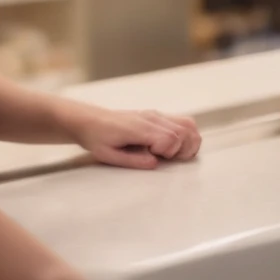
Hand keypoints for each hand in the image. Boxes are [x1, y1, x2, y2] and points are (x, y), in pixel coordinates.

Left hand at [67, 105, 200, 170]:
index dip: (170, 151)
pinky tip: (174, 147)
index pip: (171, 136)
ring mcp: (155, 115)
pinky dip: (186, 135)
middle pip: (185, 129)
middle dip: (184, 149)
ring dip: (189, 141)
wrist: (90, 120)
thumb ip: (133, 161)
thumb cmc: (98, 137)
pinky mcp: (156, 116)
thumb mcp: (109, 155)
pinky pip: (181, 121)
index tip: (158, 158)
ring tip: (175, 154)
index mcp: (140, 127)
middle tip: (169, 159)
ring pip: (188, 123)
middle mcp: (151, 118)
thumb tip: (155, 164)